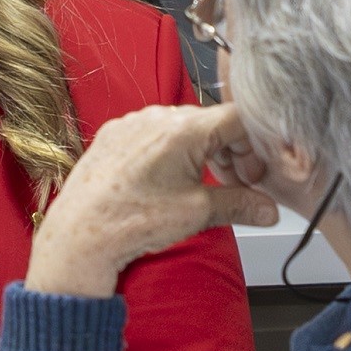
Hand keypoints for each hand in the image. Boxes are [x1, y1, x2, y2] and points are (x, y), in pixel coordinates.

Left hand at [25, 104, 280, 296]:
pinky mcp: (114, 133)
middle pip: (211, 121)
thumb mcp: (197, 213)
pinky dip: (172, 150)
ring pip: (183, 127)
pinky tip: (168, 180)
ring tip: (201, 184)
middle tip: (236, 184)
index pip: (238, 118)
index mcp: (184, 128)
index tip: (255, 174)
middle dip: (231, 151)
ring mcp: (132, 122)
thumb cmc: (134, 221)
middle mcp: (157, 116)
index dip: (256, 146)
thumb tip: (269, 211)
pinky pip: (154, 132)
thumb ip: (240, 205)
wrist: (81, 234)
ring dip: (202, 150)